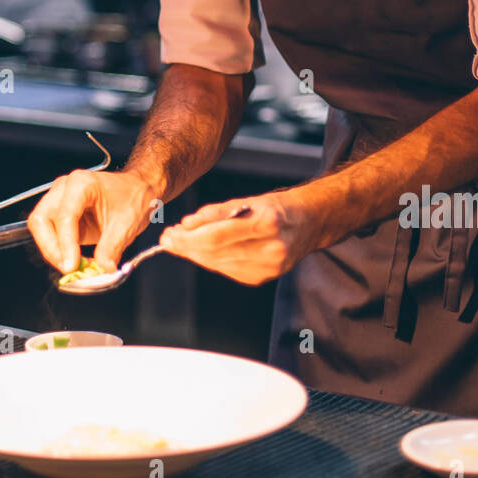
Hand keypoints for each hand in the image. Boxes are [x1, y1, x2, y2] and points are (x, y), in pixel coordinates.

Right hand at [26, 169, 157, 274]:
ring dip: (54, 252)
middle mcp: (64, 189)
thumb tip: (102, 269)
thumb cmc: (132, 198)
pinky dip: (59, 251)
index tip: (71, 266)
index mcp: (81, 184)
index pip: (64, 215)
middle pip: (41, 221)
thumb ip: (111, 248)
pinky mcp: (59, 213)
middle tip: (69, 269)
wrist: (136, 190)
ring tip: (75, 267)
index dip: (65, 243)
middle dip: (52, 249)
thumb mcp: (126, 225)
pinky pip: (49, 234)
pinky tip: (76, 261)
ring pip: (41, 228)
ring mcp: (58, 200)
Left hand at [159, 188, 318, 284]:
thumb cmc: (278, 207)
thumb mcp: (249, 200)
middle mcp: (270, 247)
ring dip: (194, 255)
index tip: (170, 234)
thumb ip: (218, 212)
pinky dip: (211, 261)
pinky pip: (228, 269)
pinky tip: (199, 253)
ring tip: (178, 245)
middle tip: (168, 240)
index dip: (189, 237)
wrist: (309, 223)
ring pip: (219, 263)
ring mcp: (268, 267)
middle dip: (187, 247)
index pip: (217, 235)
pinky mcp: (263, 277)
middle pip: (215, 252)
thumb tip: (187, 224)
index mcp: (267, 222)